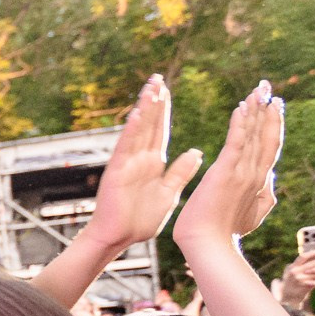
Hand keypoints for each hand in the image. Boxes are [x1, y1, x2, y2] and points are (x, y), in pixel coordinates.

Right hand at [76, 74, 203, 249]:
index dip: (164, 111)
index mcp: (153, 164)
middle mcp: (140, 159)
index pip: (160, 132)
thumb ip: (181, 172)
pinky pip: (125, 148)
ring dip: (144, 109)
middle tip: (158, 78)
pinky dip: (130, 131)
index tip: (167, 91)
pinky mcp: (117, 172)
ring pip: (138, 131)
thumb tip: (197, 151)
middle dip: (154, 101)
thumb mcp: (169, 193)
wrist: (118, 238)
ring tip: (150, 87)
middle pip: (149, 125)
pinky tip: (136, 114)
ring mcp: (127, 164)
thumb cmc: (140, 220)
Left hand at [174, 82, 281, 252]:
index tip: (274, 106)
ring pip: (253, 135)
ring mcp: (242, 173)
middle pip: (266, 136)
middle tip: (269, 88)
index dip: (272, 125)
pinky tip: (242, 106)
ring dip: (256, 110)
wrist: (207, 245)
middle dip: (268, 111)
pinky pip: (235, 143)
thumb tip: (271, 181)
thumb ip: (264, 197)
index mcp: (257, 181)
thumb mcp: (250, 214)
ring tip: (259, 89)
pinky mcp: (225, 173)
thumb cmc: (222, 232)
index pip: (268, 147)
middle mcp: (254, 173)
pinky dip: (240, 124)